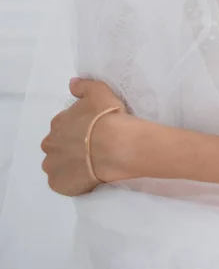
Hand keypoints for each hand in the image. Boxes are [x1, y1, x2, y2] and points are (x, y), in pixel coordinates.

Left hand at [41, 78, 126, 195]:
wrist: (119, 145)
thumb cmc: (108, 117)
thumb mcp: (100, 91)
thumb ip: (83, 87)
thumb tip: (72, 83)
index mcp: (58, 123)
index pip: (63, 127)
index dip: (78, 131)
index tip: (92, 134)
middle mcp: (50, 144)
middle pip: (57, 147)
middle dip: (70, 149)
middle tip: (92, 151)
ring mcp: (53, 166)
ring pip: (58, 167)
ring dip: (70, 167)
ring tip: (92, 167)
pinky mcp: (60, 184)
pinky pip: (64, 185)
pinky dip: (73, 183)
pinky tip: (89, 180)